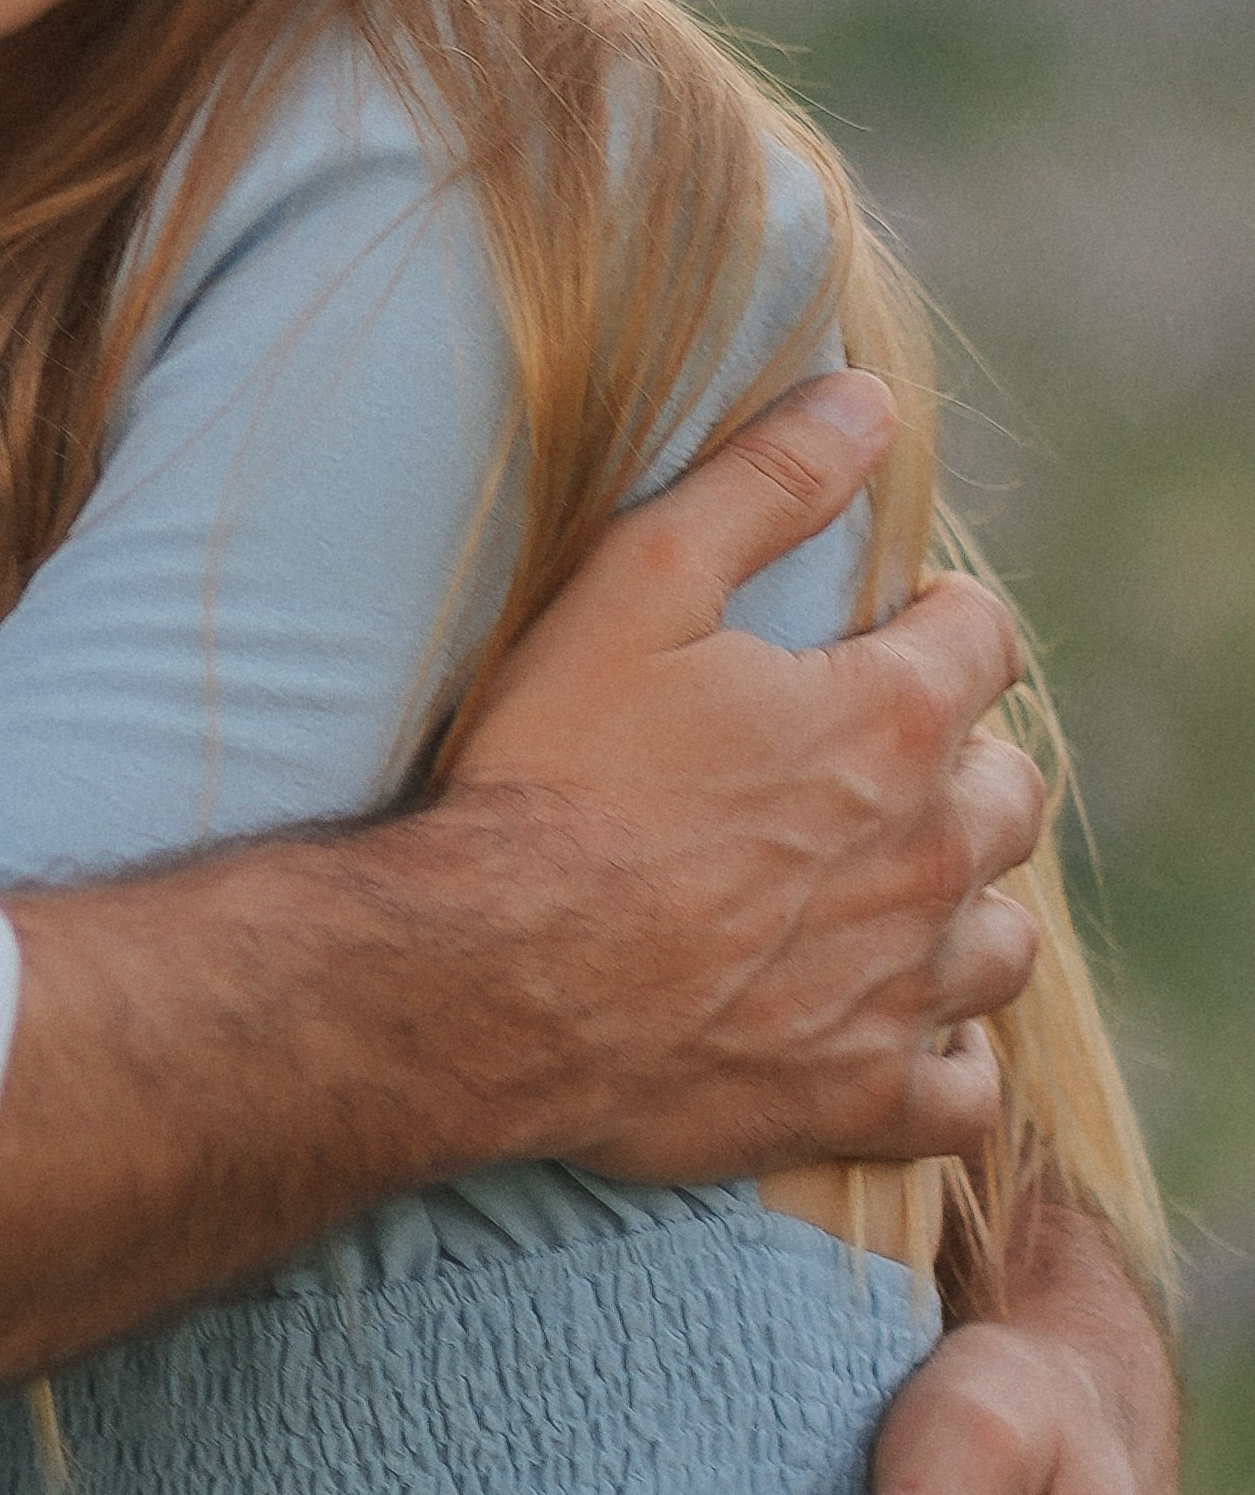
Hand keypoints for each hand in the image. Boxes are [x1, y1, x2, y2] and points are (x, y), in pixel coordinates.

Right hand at [448, 369, 1043, 1178]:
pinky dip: (946, 1063)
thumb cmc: (550, 772)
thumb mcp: (638, 583)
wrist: (485, 974)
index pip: (985, 642)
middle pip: (1010, 795)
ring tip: (891, 896)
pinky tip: (894, 1032)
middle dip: (959, 766)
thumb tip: (867, 398)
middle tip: (874, 766)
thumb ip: (765, 482)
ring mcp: (900, 987)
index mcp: (891, 719)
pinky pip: (964, 1096)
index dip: (941, 622)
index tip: (893, 629)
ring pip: (1003, 943)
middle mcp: (928, 855)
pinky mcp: (855, 1097)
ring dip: (965, 909)